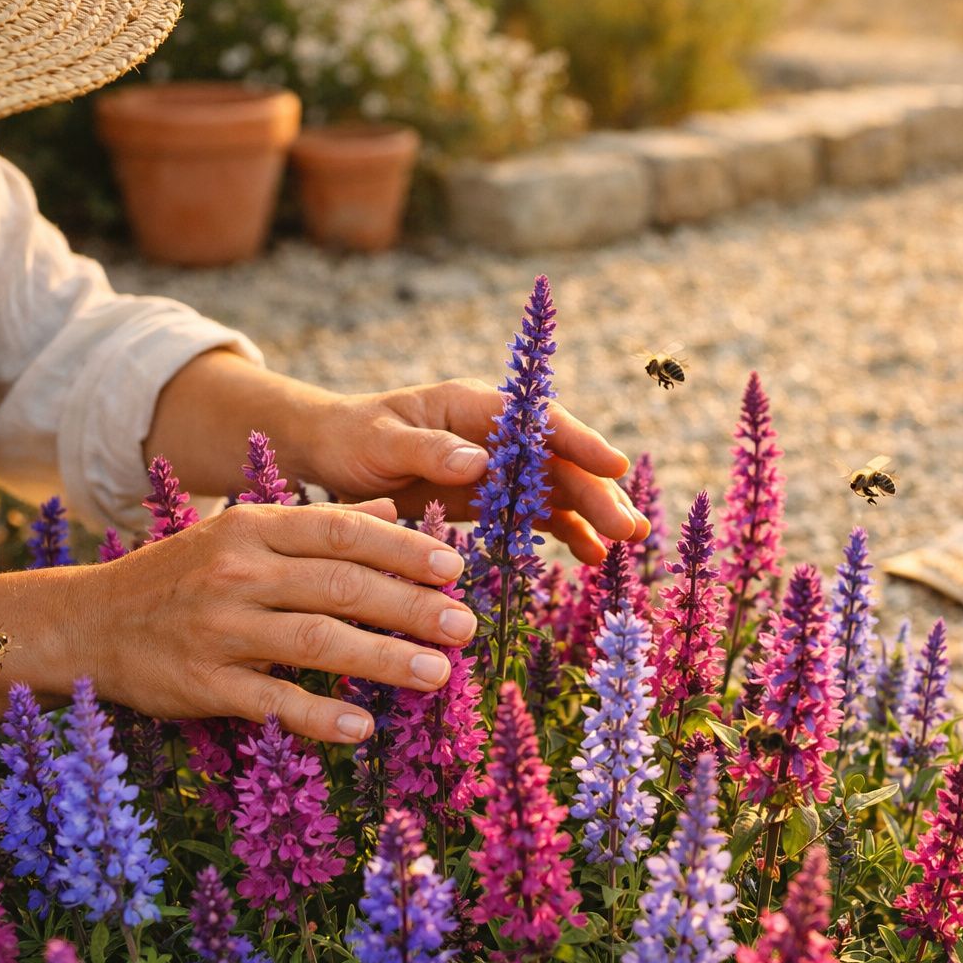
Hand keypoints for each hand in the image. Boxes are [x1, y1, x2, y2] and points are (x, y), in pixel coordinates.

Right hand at [81, 500, 474, 744]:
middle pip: (342, 586)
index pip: (343, 532)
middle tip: (465, 626)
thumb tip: (395, 512)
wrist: (86, 623)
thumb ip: (319, 525)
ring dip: (385, 658)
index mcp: (253, 526)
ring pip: (317, 641)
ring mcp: (218, 628)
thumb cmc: (181, 576)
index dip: (404, 550)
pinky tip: (363, 727)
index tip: (454, 568)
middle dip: (411, 606)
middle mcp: (238, 571)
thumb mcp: (242, 533)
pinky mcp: (202, 683)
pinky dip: (320, 715)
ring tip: (438, 673)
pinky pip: (272, 700)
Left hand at [284, 378, 649, 563]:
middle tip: (631, 528)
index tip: (613, 464)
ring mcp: (499, 466)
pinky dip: (566, 533)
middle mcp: (497, 433)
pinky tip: (592, 556)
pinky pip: (537, 515)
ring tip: (627, 542)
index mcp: (474, 406)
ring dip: (593, 513)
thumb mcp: (381, 441)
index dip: (580, 441)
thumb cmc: (352, 437)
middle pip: (558, 461)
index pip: (538, 421)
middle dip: (597, 492)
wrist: (330, 453)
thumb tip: (480, 461)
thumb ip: (429, 449)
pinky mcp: (492, 497)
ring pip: (558, 488)